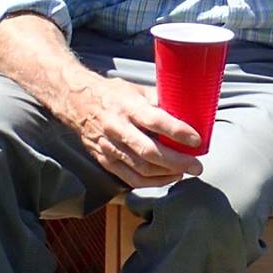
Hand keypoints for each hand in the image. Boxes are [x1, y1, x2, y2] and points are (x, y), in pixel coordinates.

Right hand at [64, 76, 203, 187]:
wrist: (75, 102)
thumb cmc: (112, 94)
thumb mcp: (137, 90)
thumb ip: (161, 101)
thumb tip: (189, 112)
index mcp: (128, 107)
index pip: (156, 121)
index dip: (178, 132)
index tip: (197, 140)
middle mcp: (117, 128)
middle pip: (149, 151)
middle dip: (177, 162)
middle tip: (197, 166)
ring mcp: (109, 146)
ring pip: (141, 168)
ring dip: (166, 174)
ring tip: (185, 171)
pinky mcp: (104, 160)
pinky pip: (130, 177)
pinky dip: (151, 182)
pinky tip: (167, 178)